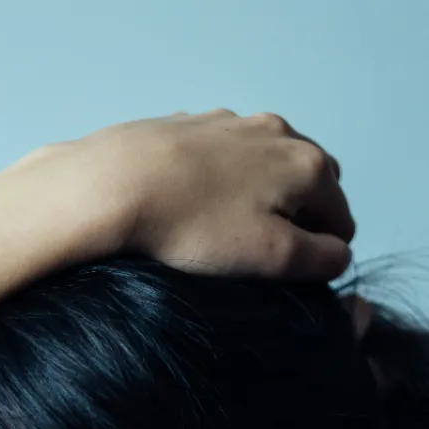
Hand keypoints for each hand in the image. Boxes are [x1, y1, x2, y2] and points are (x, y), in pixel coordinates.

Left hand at [33, 109, 355, 282]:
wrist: (116, 184)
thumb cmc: (196, 226)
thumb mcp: (272, 257)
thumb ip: (321, 258)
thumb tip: (338, 255)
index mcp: (308, 165)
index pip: (341, 221)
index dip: (319, 256)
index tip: (282, 276)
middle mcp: (279, 132)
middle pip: (308, 190)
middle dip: (292, 223)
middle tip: (250, 257)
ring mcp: (235, 122)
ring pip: (266, 171)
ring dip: (257, 202)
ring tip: (217, 233)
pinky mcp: (193, 125)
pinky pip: (224, 160)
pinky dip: (220, 184)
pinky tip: (189, 206)